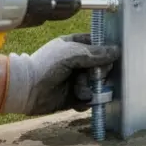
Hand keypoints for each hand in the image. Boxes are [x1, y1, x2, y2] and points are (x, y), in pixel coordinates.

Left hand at [0, 33, 120, 114]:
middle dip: (101, 73)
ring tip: (82, 91)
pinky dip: (87, 100)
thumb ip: (95, 53)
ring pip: (97, 84)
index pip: (98, 45)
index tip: (114, 57)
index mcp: (75, 46)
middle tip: (96, 77)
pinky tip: (80, 100)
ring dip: (92, 88)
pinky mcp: (74, 97)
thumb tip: (117, 51)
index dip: (107, 51)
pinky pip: (89, 99)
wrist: (28, 90)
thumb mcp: (72, 54)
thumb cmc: (48, 65)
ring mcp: (76, 80)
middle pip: (101, 66)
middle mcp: (77, 62)